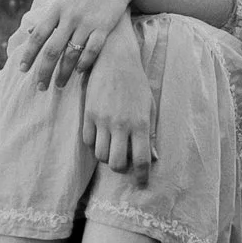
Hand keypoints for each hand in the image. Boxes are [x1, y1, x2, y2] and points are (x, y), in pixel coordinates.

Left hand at [17, 0, 136, 89]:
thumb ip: (48, 17)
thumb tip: (30, 31)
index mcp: (56, 9)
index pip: (37, 36)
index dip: (28, 54)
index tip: (22, 70)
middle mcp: (69, 17)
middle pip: (52, 50)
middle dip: (44, 71)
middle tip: (40, 87)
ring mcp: (87, 22)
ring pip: (71, 54)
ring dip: (63, 73)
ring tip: (59, 85)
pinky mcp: (104, 27)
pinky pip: (92, 50)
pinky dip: (84, 63)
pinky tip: (79, 71)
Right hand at [81, 29, 153, 182]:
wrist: (114, 58)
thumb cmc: (136, 83)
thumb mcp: (148, 106)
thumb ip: (150, 133)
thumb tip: (153, 158)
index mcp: (140, 123)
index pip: (141, 160)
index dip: (141, 177)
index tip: (141, 183)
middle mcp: (121, 124)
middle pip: (116, 163)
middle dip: (120, 169)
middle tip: (124, 162)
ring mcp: (102, 119)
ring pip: (100, 154)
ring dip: (107, 156)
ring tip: (112, 147)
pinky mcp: (88, 113)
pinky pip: (88, 141)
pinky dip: (94, 144)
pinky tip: (101, 137)